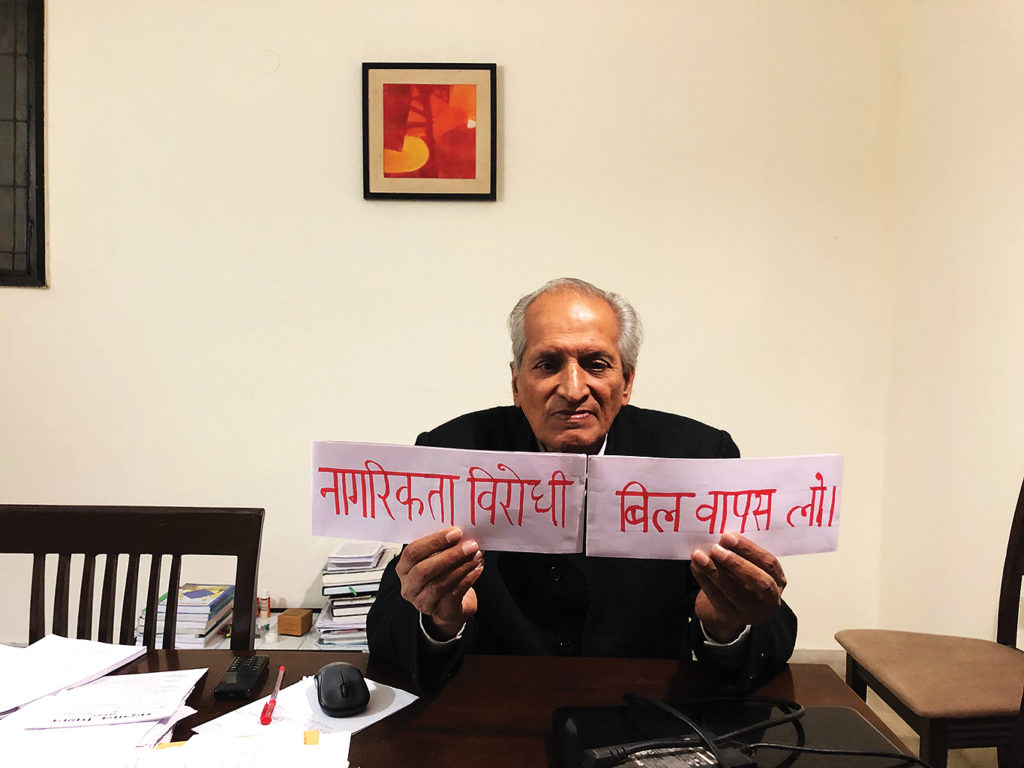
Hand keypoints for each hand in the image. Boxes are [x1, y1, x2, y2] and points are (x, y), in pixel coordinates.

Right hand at [395, 526, 484, 640]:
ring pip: (440, 583)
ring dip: (462, 566)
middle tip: (470, 545)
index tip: (456, 532)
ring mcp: (423, 602)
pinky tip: (477, 568)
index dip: (434, 541)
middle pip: (424, 570)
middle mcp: (409, 587)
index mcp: (403, 569)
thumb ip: (442, 546)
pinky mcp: (440, 611)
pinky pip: (454, 594)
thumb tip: (460, 532)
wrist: (449, 605)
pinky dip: (468, 578)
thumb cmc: (441, 575)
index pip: (412, 552)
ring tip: (477, 555)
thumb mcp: (436, 558)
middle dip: (450, 555)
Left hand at [690, 531, 786, 642]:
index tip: (727, 536)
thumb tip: (722, 536)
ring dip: (714, 571)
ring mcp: (752, 612)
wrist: (728, 610)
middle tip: (716, 548)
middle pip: (758, 581)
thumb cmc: (740, 579)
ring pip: (734, 591)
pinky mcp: (732, 618)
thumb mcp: (749, 566)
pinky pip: (717, 598)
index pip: (769, 563)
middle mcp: (770, 599)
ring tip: (699, 556)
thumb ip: (742, 553)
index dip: (749, 549)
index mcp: (778, 580)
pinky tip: (696, 567)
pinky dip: (704, 581)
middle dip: (736, 562)